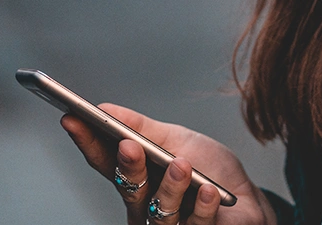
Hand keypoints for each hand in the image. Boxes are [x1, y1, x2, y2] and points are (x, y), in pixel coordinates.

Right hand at [61, 104, 277, 224]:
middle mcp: (145, 207)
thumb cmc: (210, 170)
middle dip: (127, 167)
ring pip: (158, 213)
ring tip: (181, 165)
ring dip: (169, 188)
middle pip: (129, 190)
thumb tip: (105, 108)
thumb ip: (142, 128)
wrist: (249, 200)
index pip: (106, 163)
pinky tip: (208, 191)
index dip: (87, 142)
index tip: (72, 118)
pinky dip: (202, 207)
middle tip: (129, 145)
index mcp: (138, 180)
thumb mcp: (177, 140)